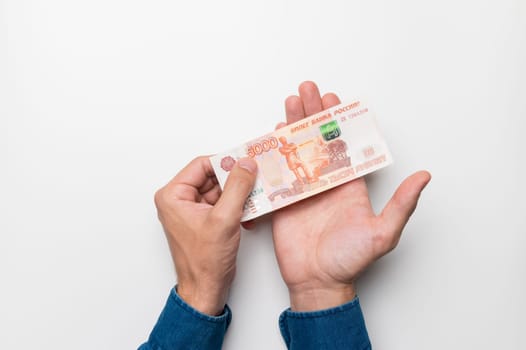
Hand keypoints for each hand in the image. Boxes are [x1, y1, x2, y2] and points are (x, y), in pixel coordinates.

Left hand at [154, 156, 256, 314]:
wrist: (205, 289)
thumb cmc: (204, 261)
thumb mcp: (224, 219)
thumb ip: (237, 187)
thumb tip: (245, 164)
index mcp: (173, 196)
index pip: (201, 165)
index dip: (225, 162)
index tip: (246, 161)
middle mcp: (179, 200)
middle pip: (211, 176)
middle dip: (234, 179)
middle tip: (255, 176)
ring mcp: (191, 210)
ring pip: (219, 189)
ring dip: (238, 193)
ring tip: (256, 195)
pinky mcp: (204, 220)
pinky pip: (222, 202)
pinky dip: (236, 204)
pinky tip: (250, 210)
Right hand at [272, 81, 430, 310]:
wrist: (318, 281)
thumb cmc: (350, 260)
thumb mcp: (382, 232)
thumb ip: (401, 204)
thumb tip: (424, 177)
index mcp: (348, 184)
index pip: (342, 144)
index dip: (336, 120)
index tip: (332, 98)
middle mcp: (325, 182)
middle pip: (317, 140)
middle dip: (312, 114)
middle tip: (307, 89)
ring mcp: (303, 190)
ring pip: (297, 150)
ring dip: (293, 126)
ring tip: (290, 102)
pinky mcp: (284, 200)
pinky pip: (278, 171)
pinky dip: (274, 152)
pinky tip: (273, 134)